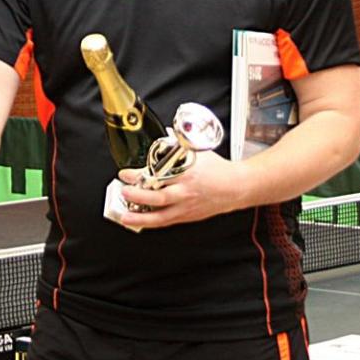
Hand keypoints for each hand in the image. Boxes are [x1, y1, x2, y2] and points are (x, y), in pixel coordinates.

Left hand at [116, 151, 243, 229]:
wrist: (236, 188)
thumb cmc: (219, 170)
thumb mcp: (198, 152)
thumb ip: (178, 147)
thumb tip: (165, 137)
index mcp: (187, 174)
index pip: (159, 175)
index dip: (140, 175)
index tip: (126, 174)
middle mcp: (185, 193)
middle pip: (158, 198)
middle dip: (138, 196)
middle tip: (124, 191)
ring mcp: (186, 207)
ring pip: (161, 217)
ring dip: (141, 217)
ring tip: (124, 216)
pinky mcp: (187, 217)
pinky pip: (167, 222)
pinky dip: (152, 223)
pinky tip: (140, 221)